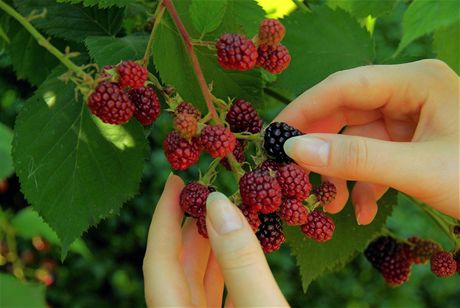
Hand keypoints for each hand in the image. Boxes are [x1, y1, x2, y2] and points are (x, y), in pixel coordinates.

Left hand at [143, 174, 287, 306]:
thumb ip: (241, 263)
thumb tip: (219, 204)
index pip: (159, 260)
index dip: (165, 216)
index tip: (175, 180)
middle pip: (179, 267)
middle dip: (196, 226)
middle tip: (212, 192)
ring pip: (199, 282)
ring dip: (216, 248)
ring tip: (231, 214)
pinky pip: (219, 296)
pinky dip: (232, 272)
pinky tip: (247, 252)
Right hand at [276, 59, 458, 223]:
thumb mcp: (417, 170)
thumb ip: (355, 160)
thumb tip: (295, 151)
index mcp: (416, 82)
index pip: (344, 86)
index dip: (305, 111)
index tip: (275, 137)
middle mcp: (410, 93)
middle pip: (347, 114)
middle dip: (323, 151)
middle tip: (296, 177)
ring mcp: (412, 119)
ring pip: (358, 141)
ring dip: (342, 175)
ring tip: (332, 208)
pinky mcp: (412, 143)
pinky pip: (375, 157)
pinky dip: (364, 184)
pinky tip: (362, 212)